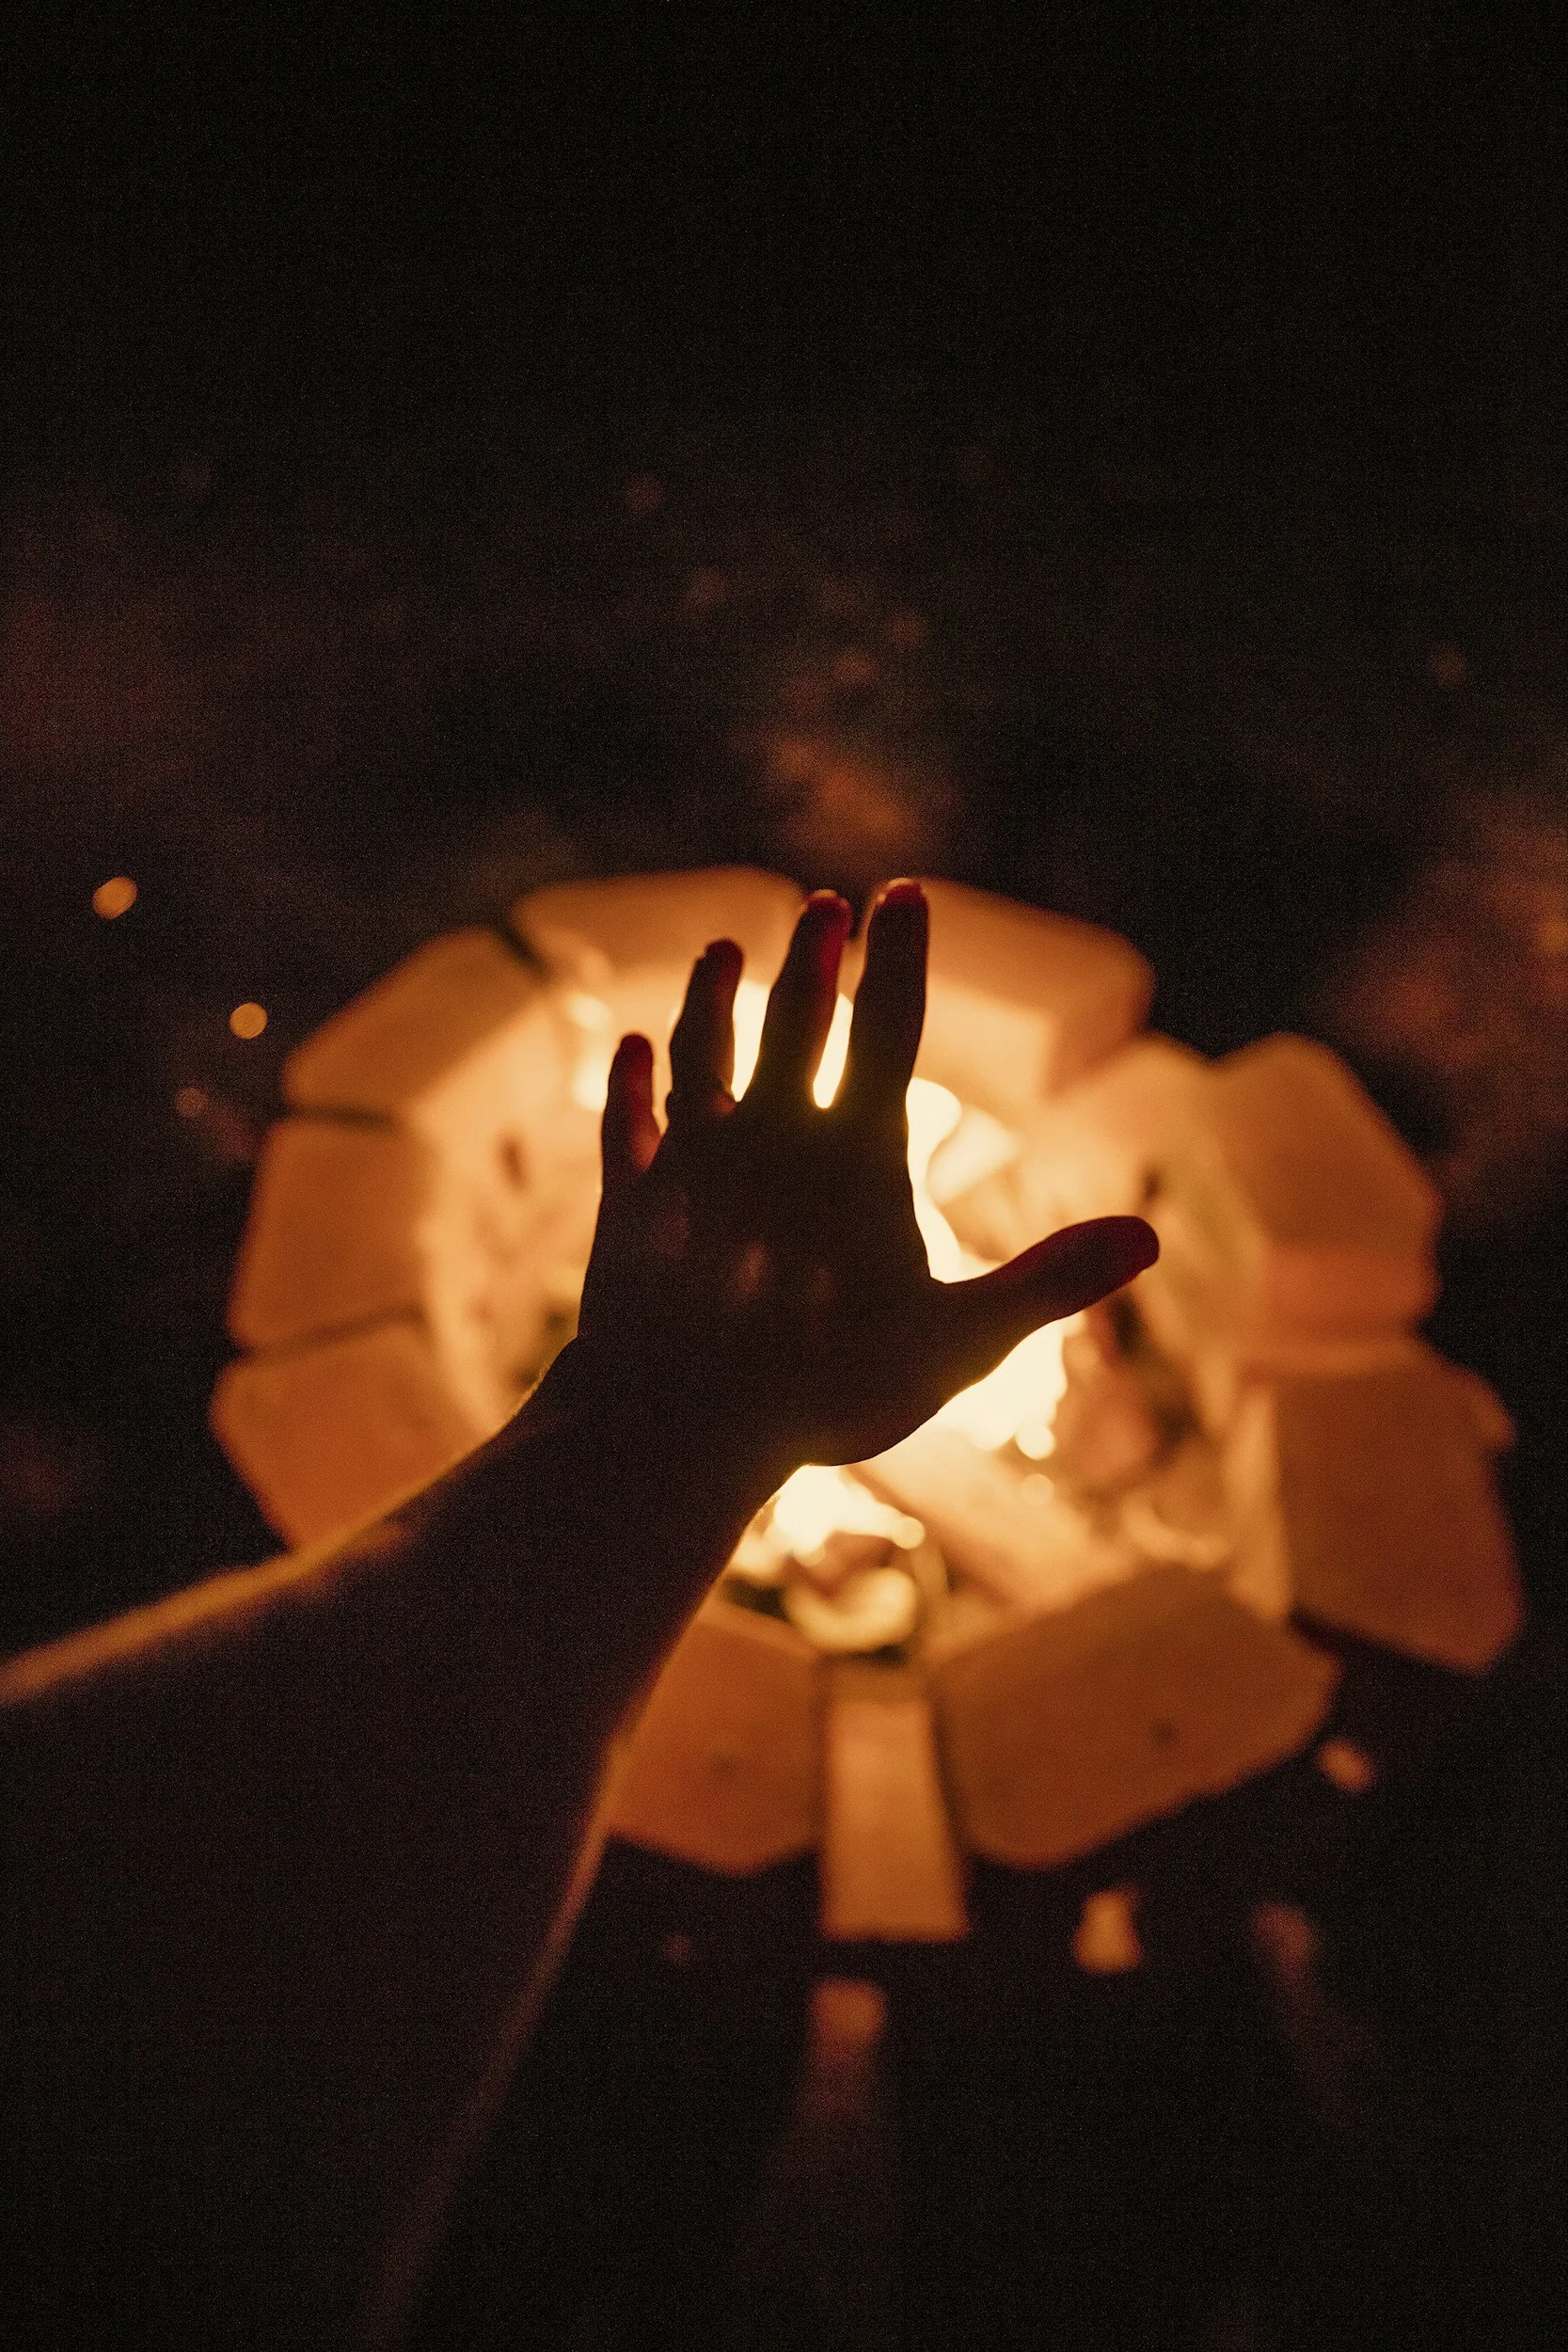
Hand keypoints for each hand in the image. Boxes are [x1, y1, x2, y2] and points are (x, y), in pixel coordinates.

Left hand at [576, 881, 1156, 1482]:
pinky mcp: (632, 1200)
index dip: (899, 958)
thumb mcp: (959, 1343)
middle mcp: (770, 1137)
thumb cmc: (827, 1391)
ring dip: (712, 997)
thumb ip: (1049, 1281)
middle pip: (794, 1022)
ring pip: (703, 1053)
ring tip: (720, 950)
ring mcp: (693, 1163)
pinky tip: (631, 1047)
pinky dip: (631, 1082)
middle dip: (814, 956)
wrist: (674, 1421)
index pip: (888, 1031)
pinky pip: (631, 1123)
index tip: (901, 891)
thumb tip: (1149, 1238)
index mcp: (856, 1156)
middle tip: (821, 904)